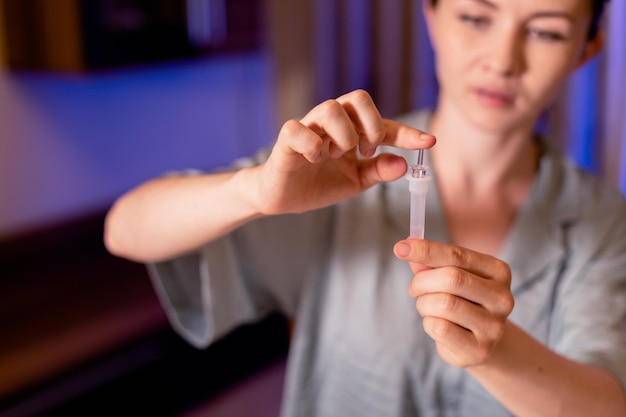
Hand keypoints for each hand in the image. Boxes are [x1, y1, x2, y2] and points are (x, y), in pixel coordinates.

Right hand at [251, 89, 435, 214]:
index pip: (384, 124)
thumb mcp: (356, 181)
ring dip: (342, 136)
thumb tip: (404, 164)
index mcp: (351, 131)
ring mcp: (309, 128)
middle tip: (366, 152)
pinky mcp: (286, 139)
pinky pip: (298, 129)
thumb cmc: (319, 184)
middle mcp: (331, 123)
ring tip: (336, 156)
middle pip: (358, 97)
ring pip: (330, 107)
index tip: (428, 142)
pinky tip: (315, 160)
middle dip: (370, 126)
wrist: (282, 197)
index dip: (407, 133)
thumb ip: (379, 171)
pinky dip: (312, 146)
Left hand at [394, 239, 513, 367]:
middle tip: (413, 289)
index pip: (457, 254)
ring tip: (426, 307)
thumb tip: (407, 247)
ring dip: (423, 304)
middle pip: (452, 278)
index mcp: (498, 271)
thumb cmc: (460, 300)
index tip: (399, 248)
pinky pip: (440, 328)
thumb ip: (430, 262)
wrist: (478, 342)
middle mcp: (502, 297)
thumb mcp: (449, 276)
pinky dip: (428, 323)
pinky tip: (436, 324)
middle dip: (422, 281)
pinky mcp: (480, 349)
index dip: (426, 250)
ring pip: (444, 304)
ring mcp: (494, 326)